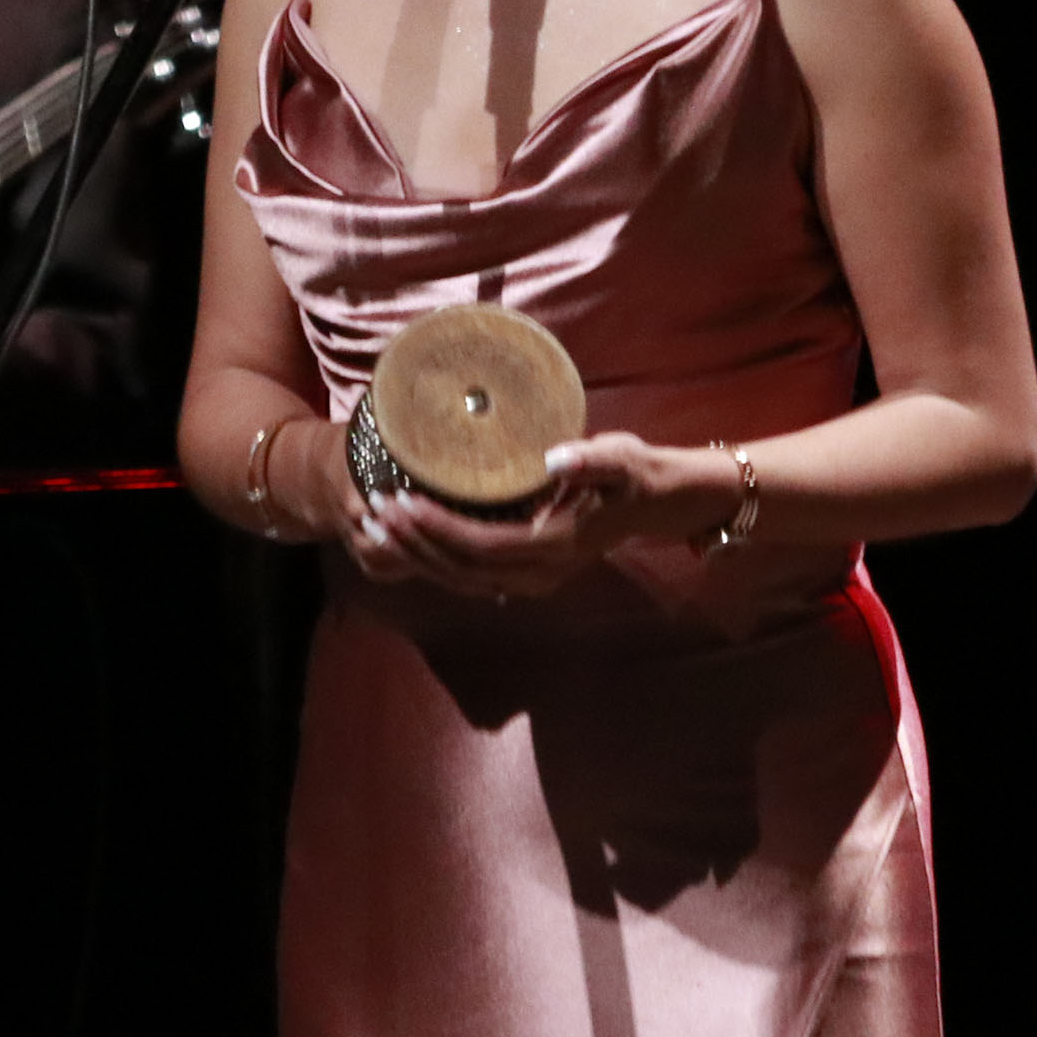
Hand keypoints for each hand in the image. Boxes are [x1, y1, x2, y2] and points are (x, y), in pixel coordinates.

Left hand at [341, 428, 734, 600]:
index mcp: (557, 547)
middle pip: (463, 569)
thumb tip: (557, 459)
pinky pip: (471, 573)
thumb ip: (592, 461)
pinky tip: (407, 535)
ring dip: (417, 554)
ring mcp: (534, 577)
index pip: (483, 547)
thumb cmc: (638, 474)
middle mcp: (541, 572)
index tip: (402, 501)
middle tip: (374, 508)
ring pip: (462, 578)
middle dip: (415, 543)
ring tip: (377, 522)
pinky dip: (435, 558)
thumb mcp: (622, 459)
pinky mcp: (526, 570)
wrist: (662, 502)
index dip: (439, 529)